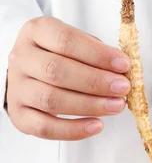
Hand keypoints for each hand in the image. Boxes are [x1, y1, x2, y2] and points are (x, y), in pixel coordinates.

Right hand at [6, 17, 130, 140]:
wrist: (29, 75)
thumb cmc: (58, 58)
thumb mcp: (76, 45)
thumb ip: (97, 53)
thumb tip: (121, 70)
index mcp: (35, 32)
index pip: (65, 40)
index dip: (97, 54)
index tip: (123, 64)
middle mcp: (22, 59)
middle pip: (56, 71)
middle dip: (95, 81)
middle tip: (122, 87)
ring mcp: (17, 88)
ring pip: (51, 100)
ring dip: (89, 105)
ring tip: (115, 106)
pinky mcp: (19, 115)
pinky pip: (45, 127)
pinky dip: (73, 129)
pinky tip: (96, 125)